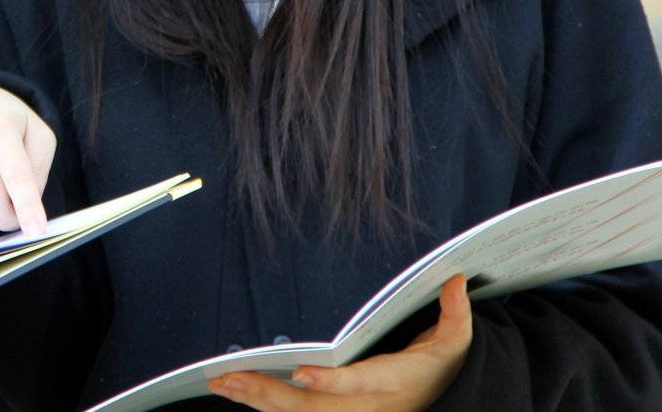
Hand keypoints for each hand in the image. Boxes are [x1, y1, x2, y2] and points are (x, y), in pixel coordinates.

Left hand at [209, 274, 473, 411]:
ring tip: (221, 384)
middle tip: (231, 377)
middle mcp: (364, 406)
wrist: (445, 404)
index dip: (330, 382)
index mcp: (392, 383)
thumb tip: (457, 279)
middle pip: (312, 407)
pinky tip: (235, 391)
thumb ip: (456, 315)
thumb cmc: (440, 369)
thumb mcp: (456, 344)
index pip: (358, 384)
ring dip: (257, 400)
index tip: (302, 374)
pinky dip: (264, 404)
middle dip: (270, 393)